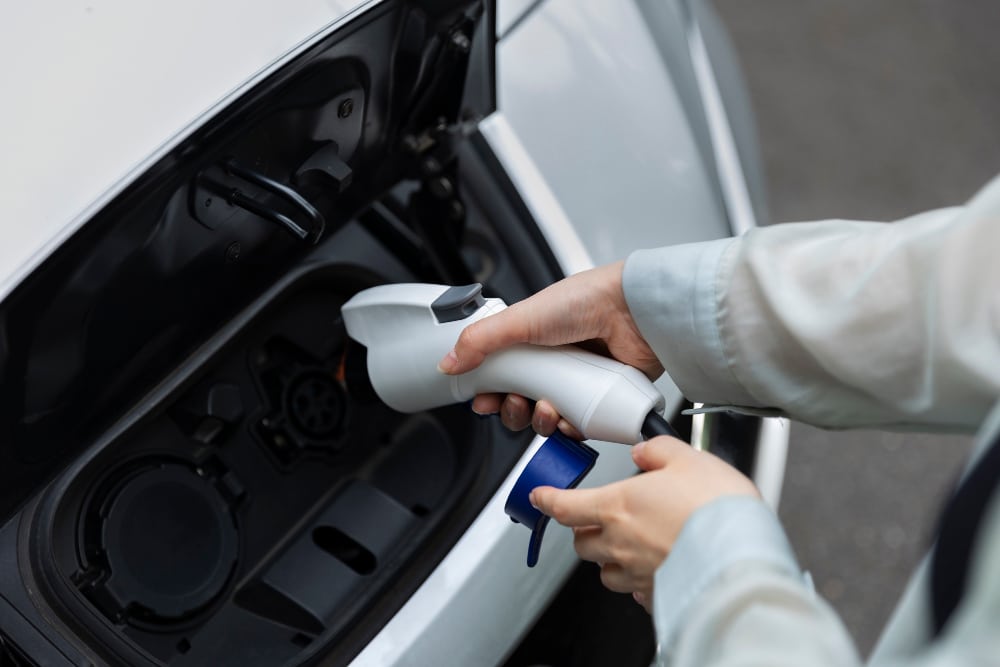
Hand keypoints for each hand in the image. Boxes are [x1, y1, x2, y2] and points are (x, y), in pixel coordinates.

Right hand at [437, 261, 662, 436]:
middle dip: (512, 410)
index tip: (483, 401)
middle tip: (515, 402)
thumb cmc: (587, 301)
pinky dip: (569, 428)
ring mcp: (577, 382)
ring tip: (546, 406)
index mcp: (532, 340)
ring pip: (547, 418)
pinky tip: (569, 418)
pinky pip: (577, 427)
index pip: (501, 375)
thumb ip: (480, 340)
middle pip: (520, 402)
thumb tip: (448, 362)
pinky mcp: (600, 399)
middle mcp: (554, 362)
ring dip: (539, 420)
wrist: (635, 312)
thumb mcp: (521, 318)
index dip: (489, 392)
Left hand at [530, 437, 759, 611]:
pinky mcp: (658, 595)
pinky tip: (656, 570)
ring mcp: (637, 572)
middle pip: (582, 543)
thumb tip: (644, 451)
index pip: (566, 506)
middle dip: (584, 531)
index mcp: (618, 505)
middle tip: (597, 520)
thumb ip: (658, 451)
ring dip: (609, 559)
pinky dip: (639, 582)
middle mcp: (620, 543)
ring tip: (627, 547)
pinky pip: (636, 592)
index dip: (548, 500)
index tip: (540, 497)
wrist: (742, 553)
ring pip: (605, 572)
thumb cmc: (716, 507)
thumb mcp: (688, 457)